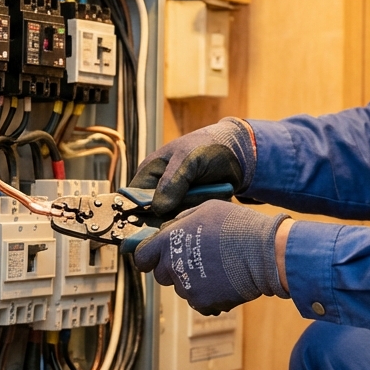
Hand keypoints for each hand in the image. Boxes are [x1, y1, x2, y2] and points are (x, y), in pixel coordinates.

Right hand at [129, 117, 255, 216]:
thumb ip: (173, 182)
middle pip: (152, 217)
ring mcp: (175, 201)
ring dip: (189, 210)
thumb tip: (158, 209)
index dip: (135, 215)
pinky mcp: (190, 209)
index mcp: (149, 173)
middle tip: (190, 198)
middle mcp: (158, 190)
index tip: (151, 222)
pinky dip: (200, 213)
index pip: (131, 200)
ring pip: (172, 221)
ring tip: (204, 192)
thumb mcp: (189, 159)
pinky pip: (189, 221)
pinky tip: (209, 199)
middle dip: (171, 213)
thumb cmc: (208, 147)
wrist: (238, 153)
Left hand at [134, 202, 288, 314]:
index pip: (143, 257)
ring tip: (217, 268)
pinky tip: (223, 281)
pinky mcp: (202, 302)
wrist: (264, 252)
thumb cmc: (238, 226)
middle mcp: (172, 265)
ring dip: (193, 280)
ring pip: (182, 287)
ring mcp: (186, 287)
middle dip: (173, 268)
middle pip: (161, 274)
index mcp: (169, 241)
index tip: (156, 257)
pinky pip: (199, 301)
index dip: (149, 257)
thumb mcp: (206, 209)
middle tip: (196, 259)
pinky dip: (208, 294)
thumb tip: (170, 228)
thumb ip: (182, 220)